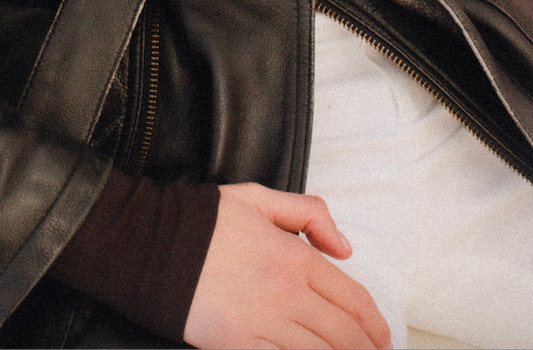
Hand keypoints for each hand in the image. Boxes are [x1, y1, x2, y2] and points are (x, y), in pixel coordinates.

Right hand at [183, 183, 391, 349]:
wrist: (149, 242)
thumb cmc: (203, 220)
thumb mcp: (259, 198)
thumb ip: (308, 213)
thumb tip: (344, 246)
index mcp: (294, 256)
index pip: (352, 298)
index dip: (375, 325)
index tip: (384, 339)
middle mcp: (285, 292)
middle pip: (343, 335)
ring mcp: (262, 323)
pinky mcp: (237, 345)